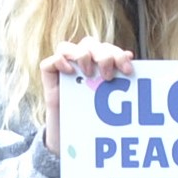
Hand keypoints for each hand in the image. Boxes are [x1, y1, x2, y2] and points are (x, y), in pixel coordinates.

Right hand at [40, 39, 135, 153]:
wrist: (73, 133)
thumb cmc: (94, 112)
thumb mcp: (110, 96)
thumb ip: (118, 75)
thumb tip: (129, 55)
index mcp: (96, 60)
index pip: (107, 48)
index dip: (118, 55)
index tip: (128, 71)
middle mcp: (78, 60)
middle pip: (89, 44)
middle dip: (102, 55)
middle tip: (108, 75)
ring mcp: (62, 67)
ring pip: (67, 47)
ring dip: (81, 55)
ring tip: (88, 73)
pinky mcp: (48, 77)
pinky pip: (50, 62)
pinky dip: (60, 61)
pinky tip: (70, 72)